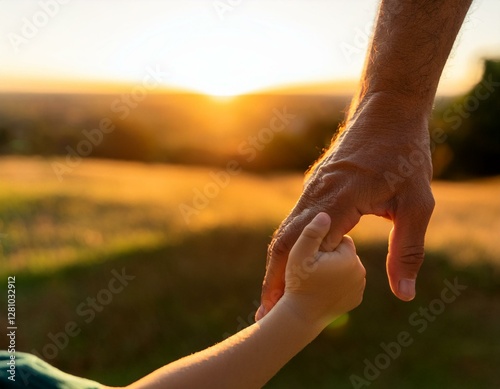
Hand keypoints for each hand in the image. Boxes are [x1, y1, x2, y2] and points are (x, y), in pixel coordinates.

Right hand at [257, 92, 434, 319]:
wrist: (387, 110)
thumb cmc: (404, 153)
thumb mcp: (417, 202)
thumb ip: (409, 249)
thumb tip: (404, 295)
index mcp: (338, 199)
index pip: (302, 247)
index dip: (287, 280)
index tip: (277, 310)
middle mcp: (316, 194)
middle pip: (284, 242)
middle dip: (272, 279)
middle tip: (262, 313)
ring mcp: (312, 188)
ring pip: (286, 231)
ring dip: (277, 264)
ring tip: (272, 295)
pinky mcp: (316, 186)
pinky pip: (296, 221)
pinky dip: (289, 247)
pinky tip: (290, 264)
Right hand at [281, 213, 364, 328]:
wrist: (301, 317)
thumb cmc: (298, 282)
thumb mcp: (300, 253)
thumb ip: (313, 232)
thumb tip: (325, 215)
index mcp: (349, 257)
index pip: (340, 238)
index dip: (323, 244)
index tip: (312, 255)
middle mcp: (360, 271)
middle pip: (344, 252)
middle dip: (330, 256)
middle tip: (311, 267)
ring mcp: (359, 287)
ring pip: (346, 267)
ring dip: (334, 268)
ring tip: (316, 279)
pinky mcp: (356, 299)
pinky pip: (347, 282)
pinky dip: (337, 283)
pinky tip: (322, 288)